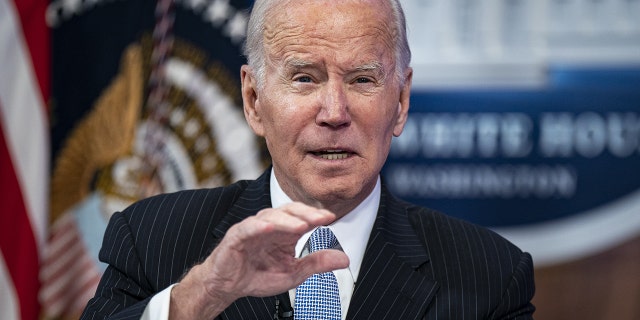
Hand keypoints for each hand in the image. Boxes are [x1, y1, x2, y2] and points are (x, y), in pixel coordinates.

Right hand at [169, 202, 349, 319]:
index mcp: (284, 232)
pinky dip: (257, 225)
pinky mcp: (236, 237)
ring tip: (301, 225)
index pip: (302, 217)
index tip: (331, 217)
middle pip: (288, 211)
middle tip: (321, 218)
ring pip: (270, 216)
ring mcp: (252, 229)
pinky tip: (269, 226)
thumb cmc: (258, 275)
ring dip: (286, 220)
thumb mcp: (294, 272)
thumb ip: (317, 263)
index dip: (316, 215)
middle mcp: (270, 226)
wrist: (228, 286)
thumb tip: (344, 259)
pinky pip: (247, 228)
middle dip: (305, 213)